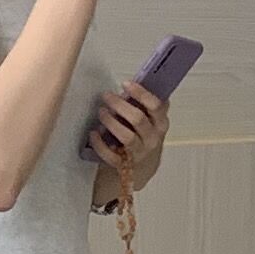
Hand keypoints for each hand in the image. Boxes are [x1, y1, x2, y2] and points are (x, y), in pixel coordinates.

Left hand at [86, 78, 168, 192]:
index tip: (126, 84)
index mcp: (160, 124)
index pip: (156, 106)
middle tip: (107, 96)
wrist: (141, 170)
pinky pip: (111, 155)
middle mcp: (152, 139)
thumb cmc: (142, 138)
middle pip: (138, 119)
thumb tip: (128, 88)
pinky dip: (100, 144)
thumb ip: (143, 106)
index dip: (141, 93)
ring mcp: (139, 153)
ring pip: (127, 137)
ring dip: (111, 122)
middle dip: (120, 105)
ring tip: (101, 112)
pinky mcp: (125, 165)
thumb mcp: (149, 122)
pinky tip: (94, 134)